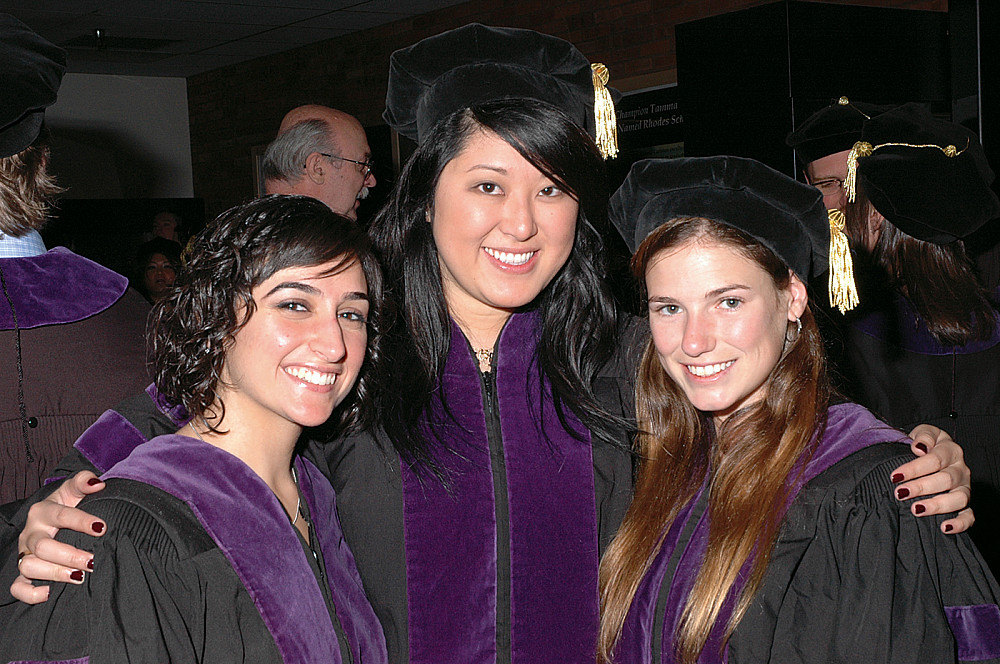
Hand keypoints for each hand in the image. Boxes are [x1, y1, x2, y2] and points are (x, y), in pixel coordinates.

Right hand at [11, 471, 106, 603]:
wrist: (52, 522)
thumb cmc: (66, 505)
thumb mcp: (73, 491)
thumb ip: (83, 482)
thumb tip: (97, 484)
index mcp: (43, 511)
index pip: (60, 515)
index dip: (81, 521)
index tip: (102, 528)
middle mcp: (31, 533)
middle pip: (43, 546)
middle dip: (69, 555)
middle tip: (92, 560)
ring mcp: (25, 554)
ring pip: (29, 566)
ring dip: (54, 573)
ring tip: (79, 576)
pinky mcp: (24, 572)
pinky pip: (18, 587)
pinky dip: (30, 593)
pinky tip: (50, 593)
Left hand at [891, 425, 972, 533]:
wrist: (930, 454)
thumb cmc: (924, 445)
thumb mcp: (923, 433)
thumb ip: (923, 436)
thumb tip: (919, 447)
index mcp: (951, 450)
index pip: (935, 460)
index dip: (914, 468)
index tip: (895, 476)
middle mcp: (961, 469)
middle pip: (945, 480)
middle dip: (921, 487)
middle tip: (900, 493)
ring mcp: (965, 487)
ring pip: (959, 498)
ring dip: (937, 505)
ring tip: (916, 509)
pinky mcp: (966, 504)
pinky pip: (969, 516)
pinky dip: (960, 523)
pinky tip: (944, 527)